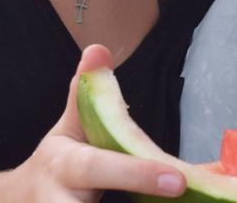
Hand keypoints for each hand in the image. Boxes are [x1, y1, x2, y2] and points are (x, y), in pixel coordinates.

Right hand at [7, 44, 186, 200]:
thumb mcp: (67, 129)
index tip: (179, 180)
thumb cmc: (55, 165)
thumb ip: (87, 93)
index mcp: (64, 165)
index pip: (103, 168)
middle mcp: (58, 201)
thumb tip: (98, 49)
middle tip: (180, 194)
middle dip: (139, 197)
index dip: (140, 174)